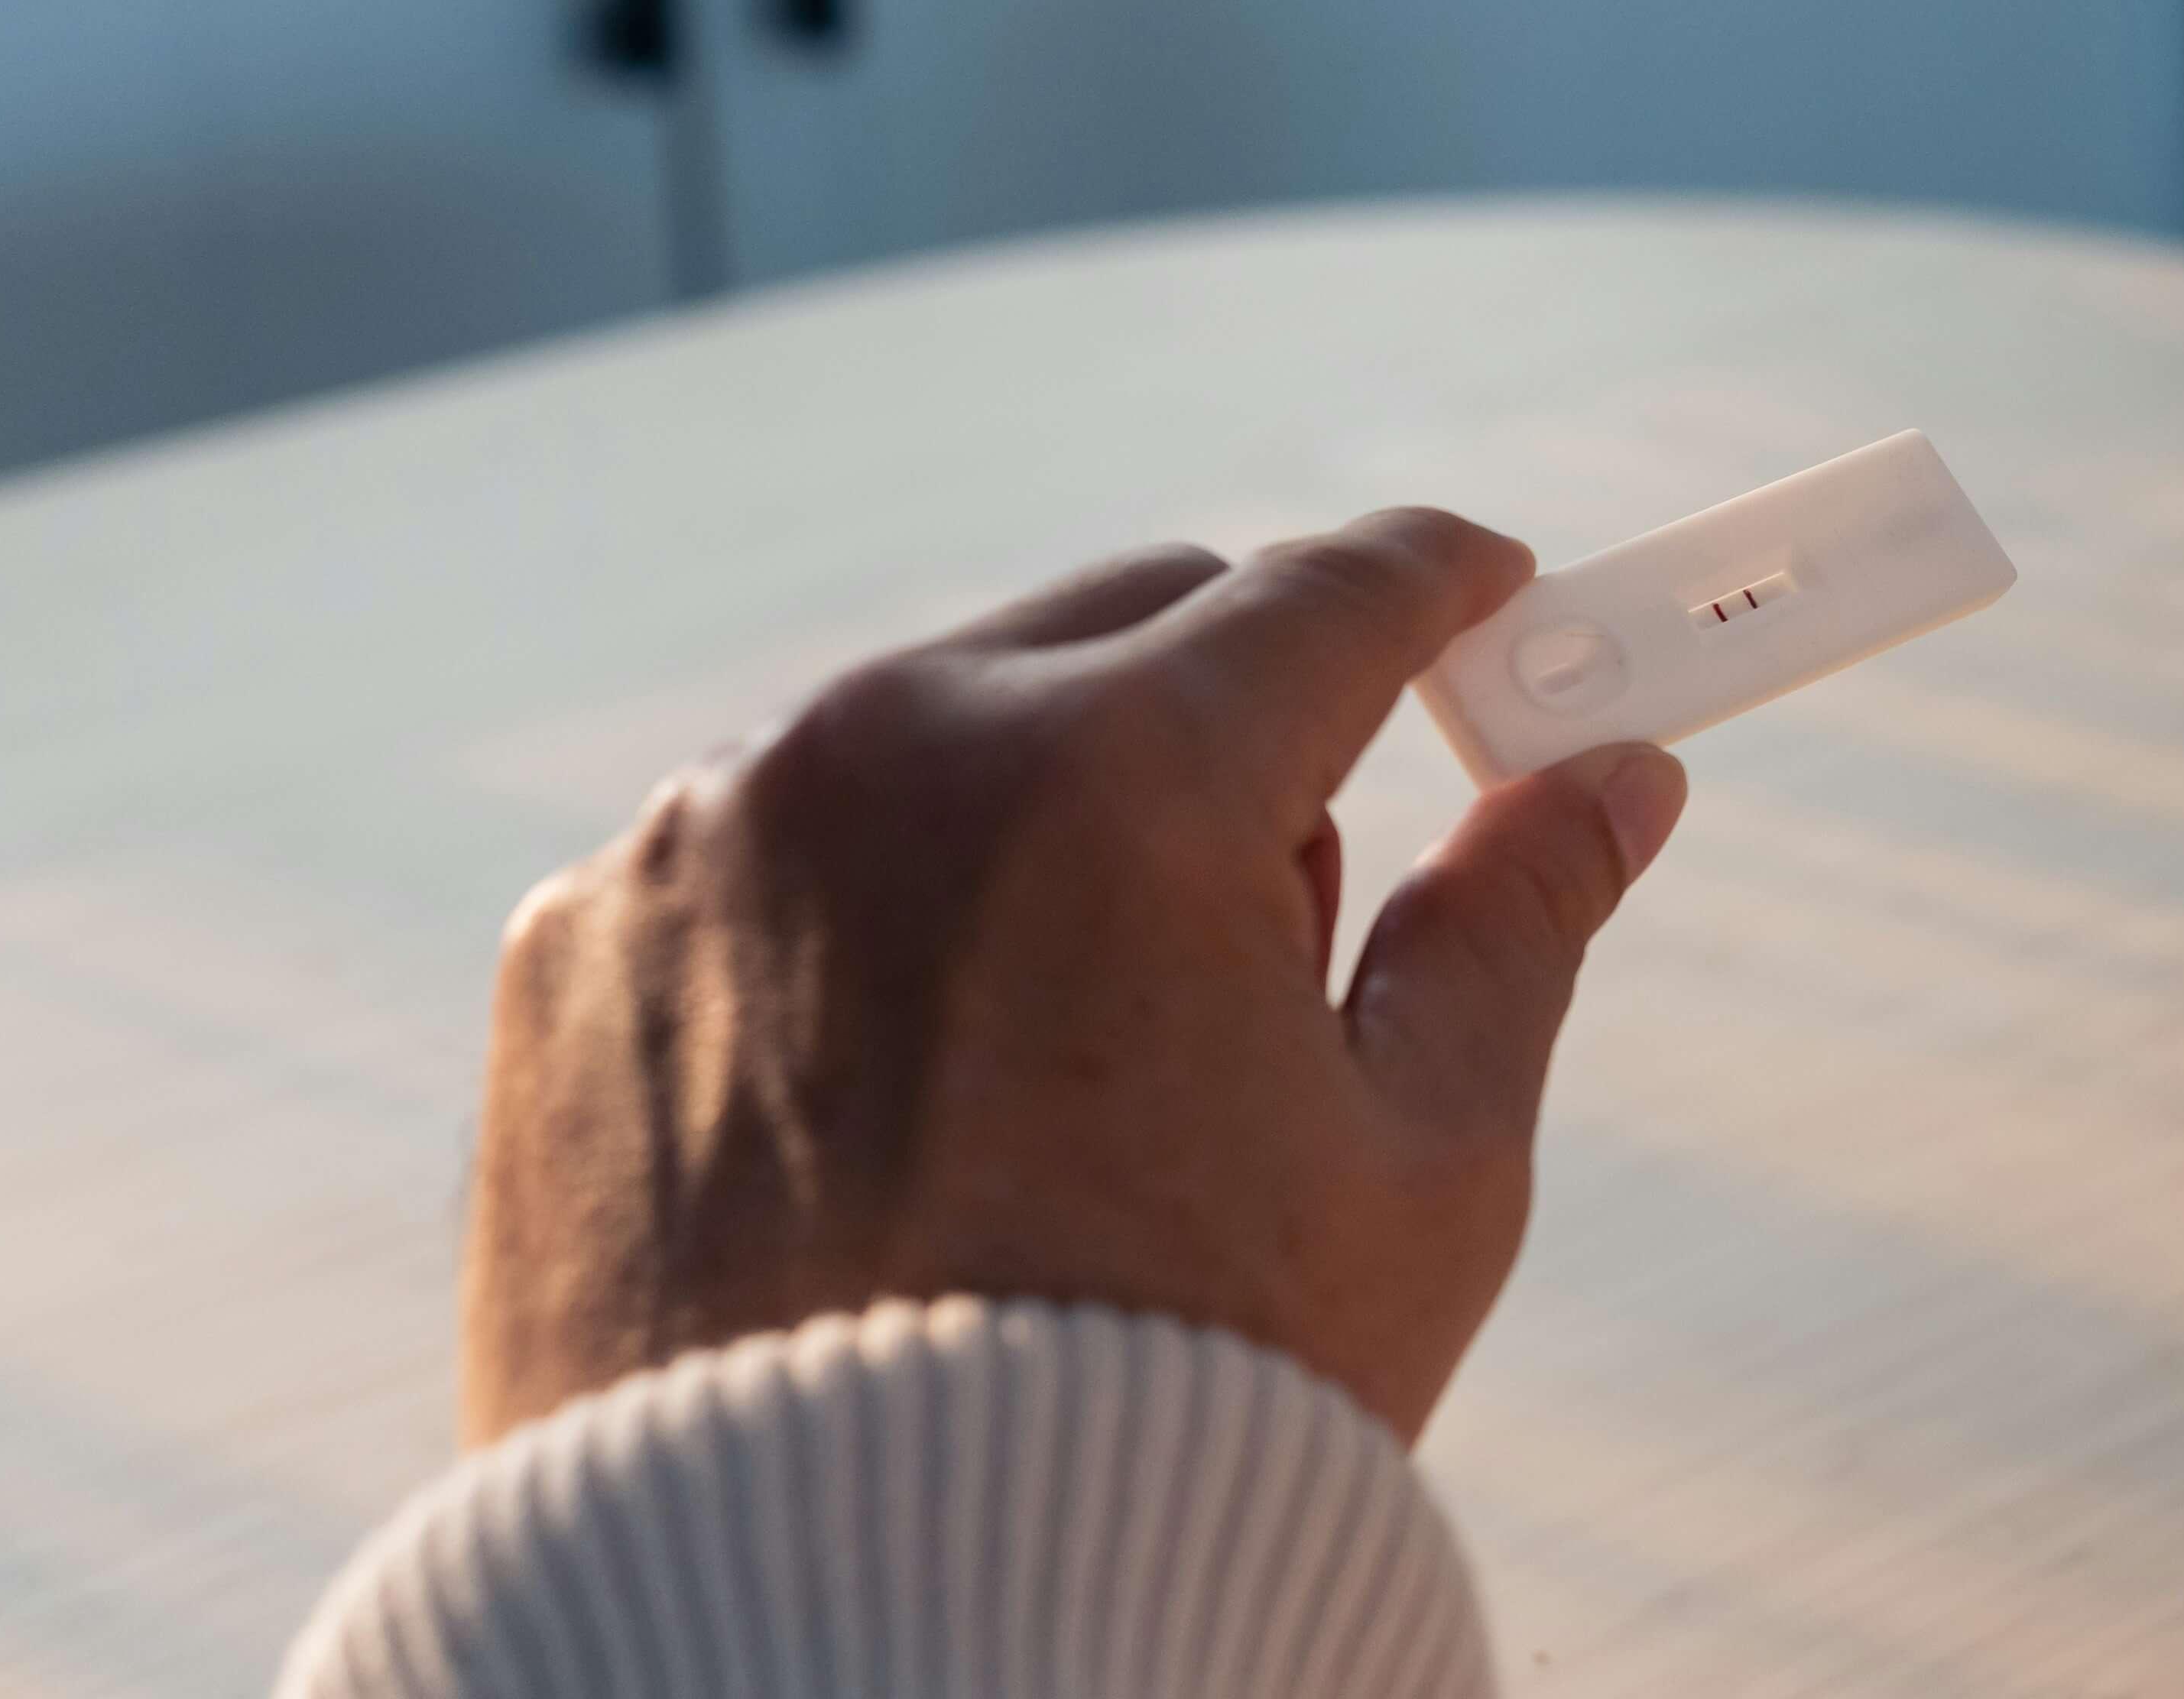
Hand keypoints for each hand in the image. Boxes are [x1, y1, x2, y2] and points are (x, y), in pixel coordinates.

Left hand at [460, 508, 1685, 1443]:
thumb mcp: (1417, 1171)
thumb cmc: (1169, 1417)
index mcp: (1120, 779)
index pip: (1332, 596)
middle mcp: (887, 753)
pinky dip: (862, 916)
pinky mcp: (572, 952)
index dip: (1443, 588)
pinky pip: (770, 852)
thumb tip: (1611, 781)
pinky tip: (912, 1095)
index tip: (1492, 601)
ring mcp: (703, 845)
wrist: (830, 1637)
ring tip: (1073, 1067)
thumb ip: (1513, 930)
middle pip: (1131, 626)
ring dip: (1036, 814)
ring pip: (937, 730)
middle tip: (1288, 906)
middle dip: (1239, 714)